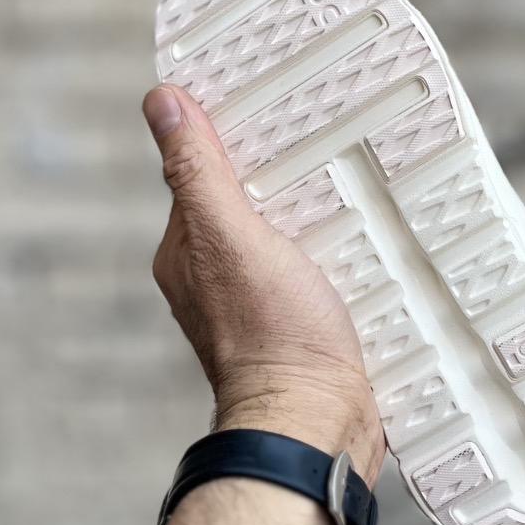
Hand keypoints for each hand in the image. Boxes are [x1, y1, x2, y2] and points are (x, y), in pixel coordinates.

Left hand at [143, 84, 384, 486]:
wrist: (316, 425)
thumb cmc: (274, 337)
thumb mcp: (233, 237)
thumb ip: (199, 173)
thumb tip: (161, 102)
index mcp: (187, 253)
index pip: (202, 174)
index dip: (230, 137)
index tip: (268, 99)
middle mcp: (215, 279)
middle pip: (248, 204)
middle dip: (281, 173)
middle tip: (325, 134)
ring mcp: (259, 305)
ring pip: (286, 238)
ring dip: (314, 213)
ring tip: (354, 180)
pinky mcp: (302, 326)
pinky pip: (316, 272)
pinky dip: (335, 252)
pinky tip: (364, 239)